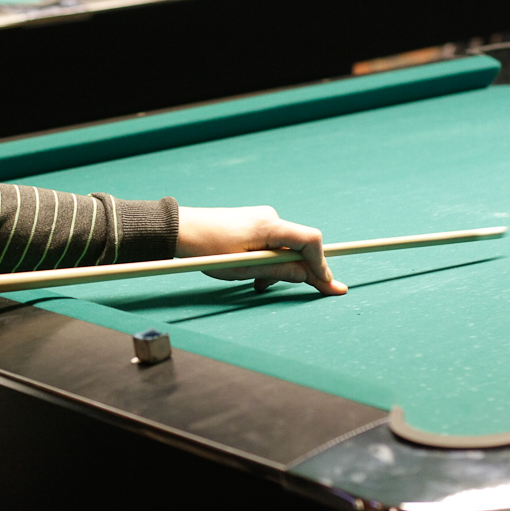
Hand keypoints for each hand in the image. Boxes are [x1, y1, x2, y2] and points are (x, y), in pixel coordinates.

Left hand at [176, 206, 347, 294]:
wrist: (180, 229)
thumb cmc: (206, 250)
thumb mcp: (242, 268)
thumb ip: (276, 272)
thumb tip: (307, 276)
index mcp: (269, 226)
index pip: (310, 241)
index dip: (322, 264)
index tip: (329, 285)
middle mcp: (270, 218)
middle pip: (300, 246)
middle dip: (303, 270)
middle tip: (315, 292)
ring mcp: (261, 219)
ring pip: (285, 248)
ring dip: (279, 269)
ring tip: (258, 286)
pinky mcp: (253, 223)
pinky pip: (271, 244)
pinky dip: (268, 261)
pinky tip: (254, 276)